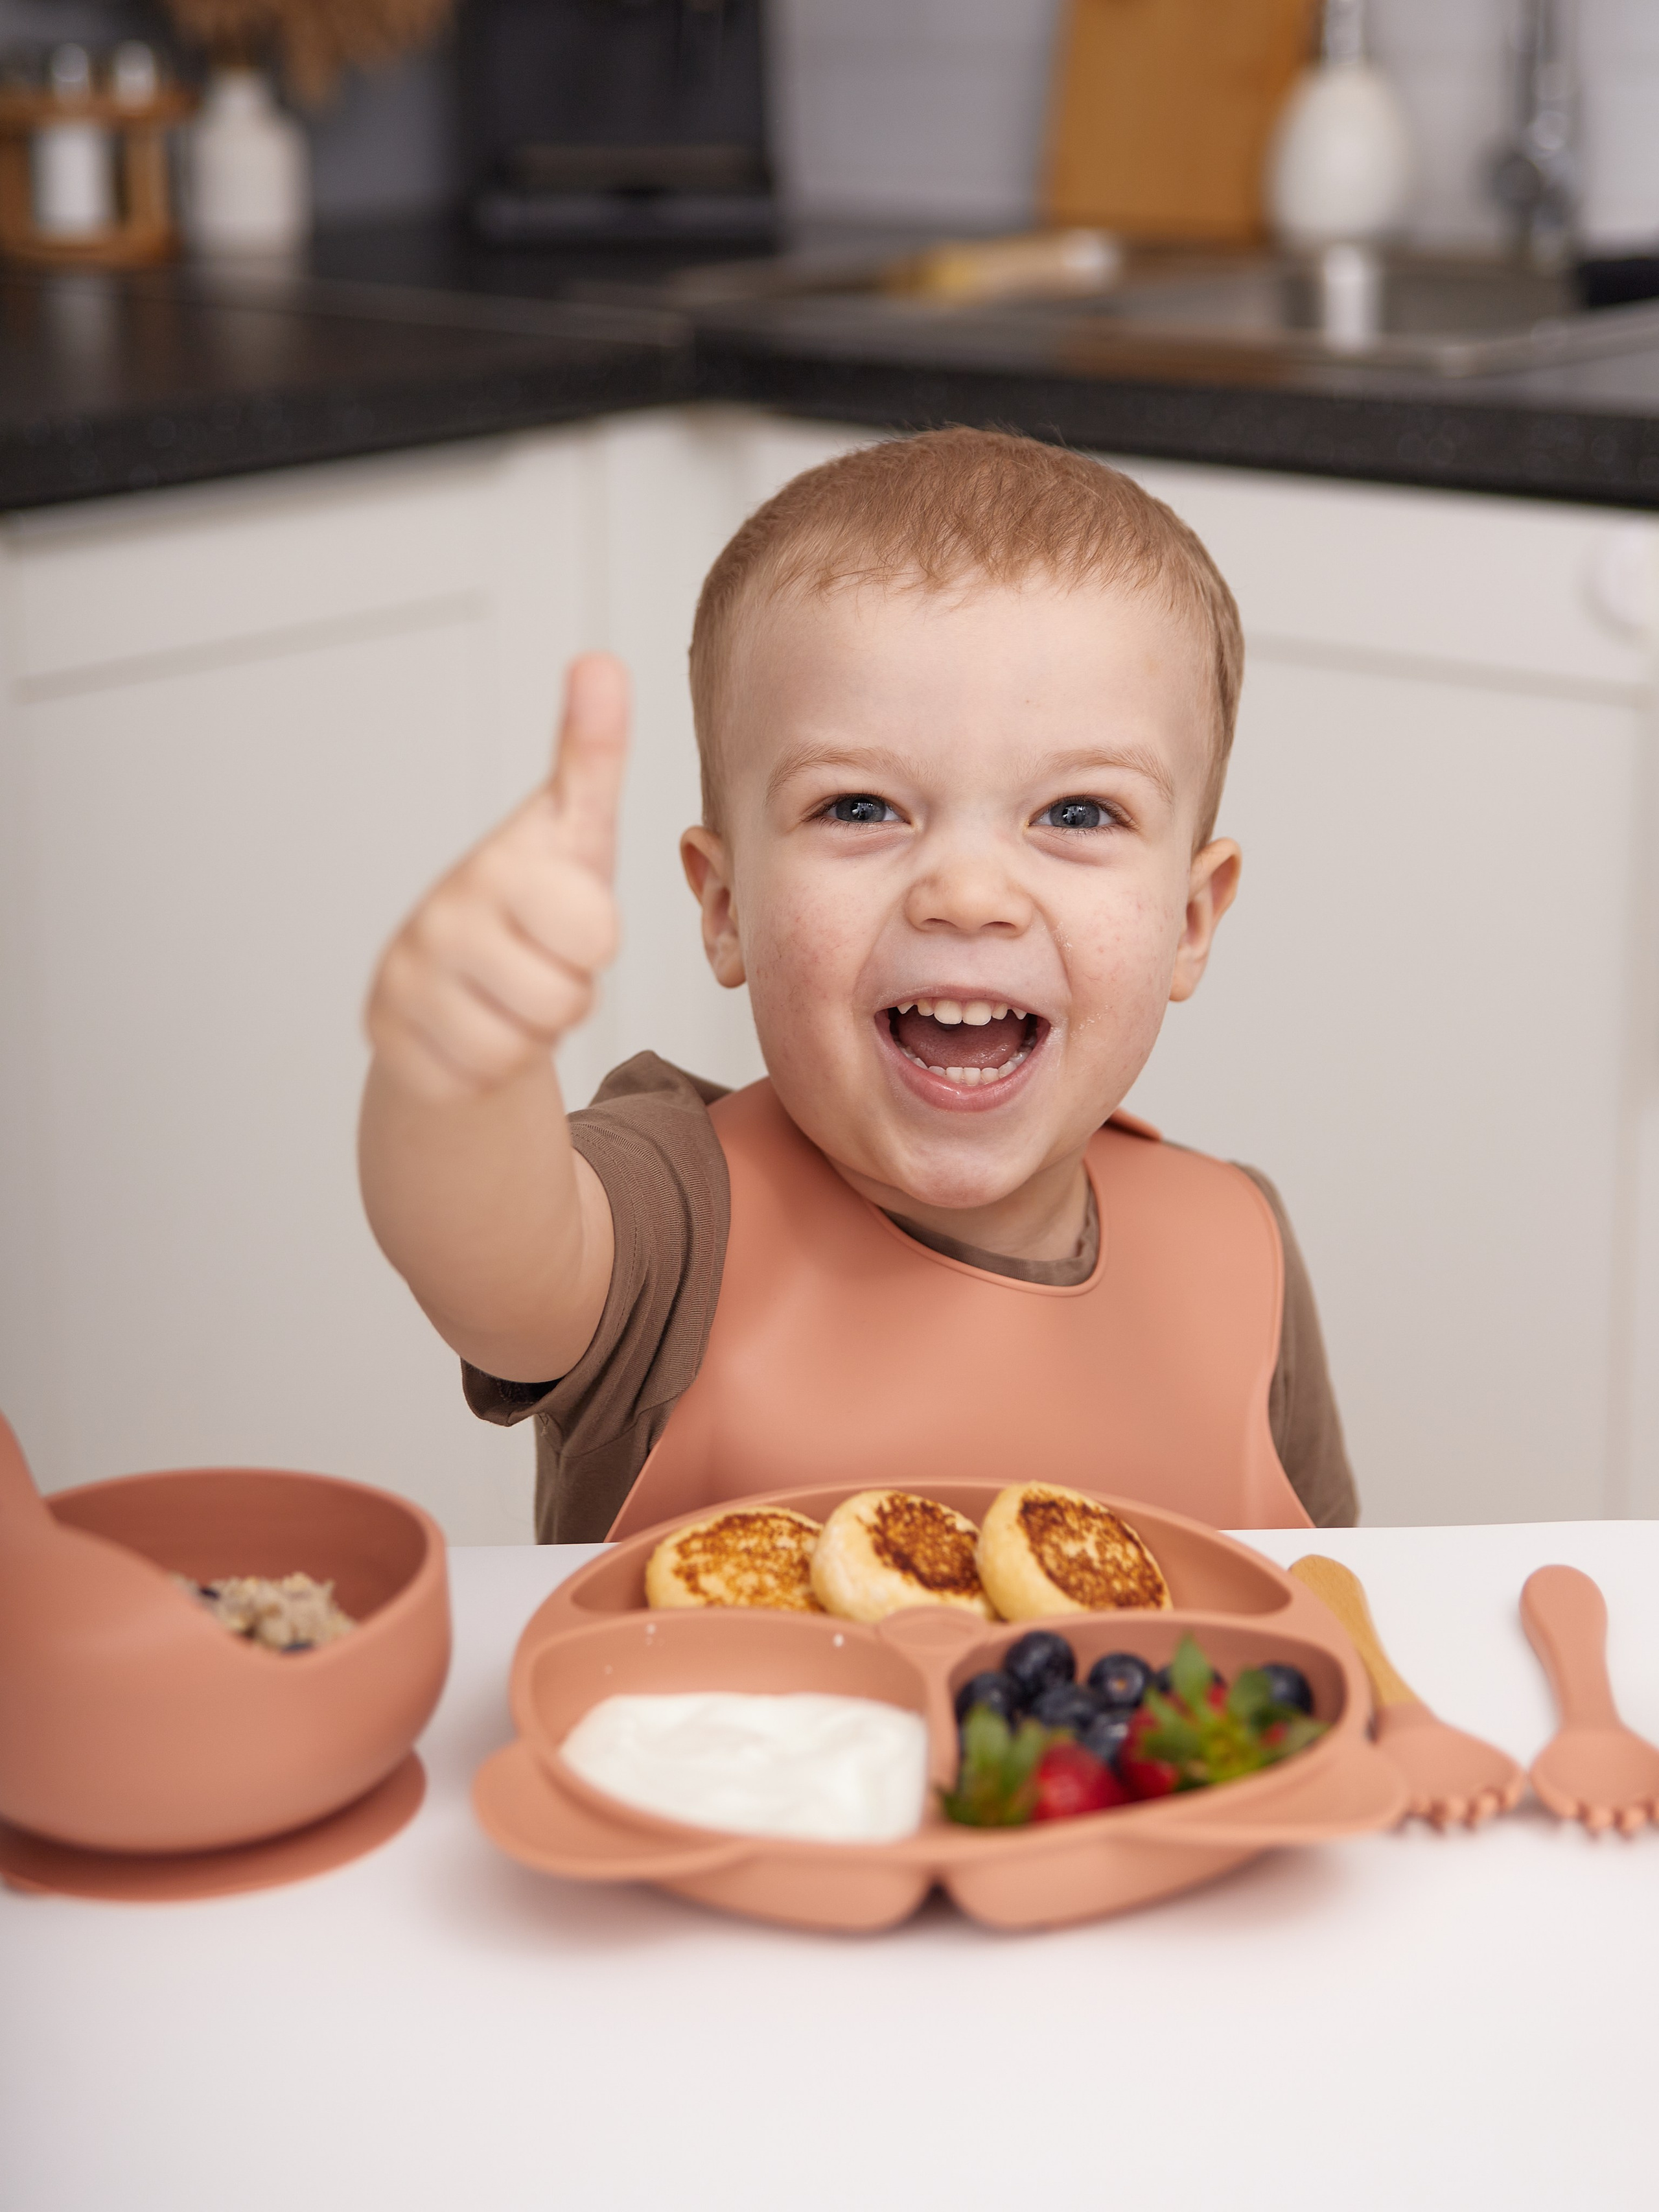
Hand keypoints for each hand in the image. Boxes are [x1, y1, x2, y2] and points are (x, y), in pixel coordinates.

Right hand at [366, 653, 627, 1102]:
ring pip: (521, 1046)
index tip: (565, 918)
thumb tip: (599, 661)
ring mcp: (406, 981)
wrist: (457, 989)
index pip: (595, 932)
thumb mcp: (572, 833)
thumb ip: (590, 755)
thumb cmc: (531, 908)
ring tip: (508, 994)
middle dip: (568, 992)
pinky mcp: (387, 1042)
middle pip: (564, 998)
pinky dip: (488, 1068)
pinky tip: (474, 1028)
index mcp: (496, 865)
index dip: (595, 939)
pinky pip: (477, 1080)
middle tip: (538, 963)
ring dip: (530, 1031)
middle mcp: (439, 918)